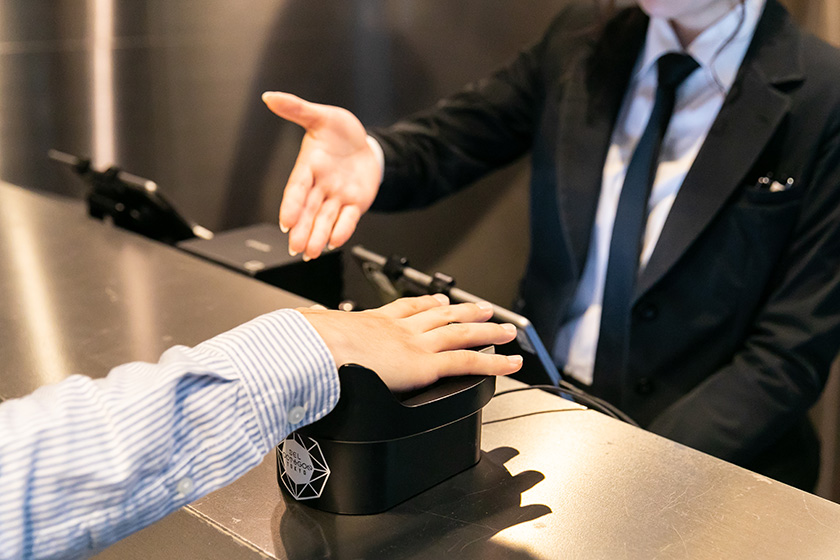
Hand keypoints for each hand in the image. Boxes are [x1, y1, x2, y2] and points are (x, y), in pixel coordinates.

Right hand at [262, 92, 381, 259]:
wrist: (366, 145)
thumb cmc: (340, 132)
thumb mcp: (321, 117)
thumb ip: (297, 109)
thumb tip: (270, 97)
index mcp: (308, 166)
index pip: (296, 188)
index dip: (291, 204)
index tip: (285, 220)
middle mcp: (320, 186)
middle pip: (308, 211)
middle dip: (302, 229)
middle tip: (294, 246)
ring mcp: (336, 197)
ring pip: (325, 220)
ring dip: (318, 236)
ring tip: (311, 252)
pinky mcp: (353, 205)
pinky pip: (347, 219)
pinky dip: (342, 230)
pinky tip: (335, 242)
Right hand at [299, 295, 522, 391]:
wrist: (318, 349)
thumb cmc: (310, 344)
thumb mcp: (311, 331)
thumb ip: (312, 328)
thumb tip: (299, 324)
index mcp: (372, 322)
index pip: (405, 308)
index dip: (425, 304)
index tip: (436, 300)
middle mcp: (399, 329)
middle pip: (440, 316)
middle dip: (463, 311)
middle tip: (481, 308)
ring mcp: (416, 344)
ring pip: (461, 334)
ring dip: (487, 332)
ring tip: (505, 331)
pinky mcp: (426, 364)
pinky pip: (468, 362)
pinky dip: (494, 363)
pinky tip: (510, 363)